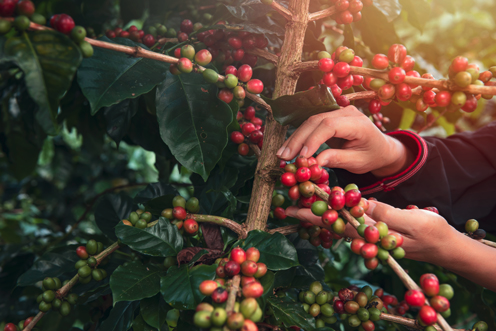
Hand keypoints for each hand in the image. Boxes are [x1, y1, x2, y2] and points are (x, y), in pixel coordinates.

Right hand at [276, 106, 411, 176]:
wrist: (381, 147)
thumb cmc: (372, 156)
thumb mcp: (358, 162)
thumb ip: (337, 160)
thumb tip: (314, 162)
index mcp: (358, 123)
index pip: (329, 125)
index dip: (313, 140)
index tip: (302, 157)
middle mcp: (346, 112)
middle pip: (316, 121)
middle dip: (298, 139)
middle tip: (284, 157)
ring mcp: (337, 112)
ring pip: (310, 122)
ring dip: (295, 139)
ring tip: (282, 155)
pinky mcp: (330, 117)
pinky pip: (311, 125)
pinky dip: (299, 138)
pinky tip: (289, 149)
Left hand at [288, 202, 495, 290]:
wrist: (445, 246)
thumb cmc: (431, 234)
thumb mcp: (411, 222)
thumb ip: (385, 215)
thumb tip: (361, 206)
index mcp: (371, 233)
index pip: (337, 222)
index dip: (315, 214)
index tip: (295, 207)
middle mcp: (366, 235)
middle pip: (333, 222)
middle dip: (311, 212)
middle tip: (288, 204)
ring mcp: (370, 233)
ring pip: (340, 221)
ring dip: (322, 210)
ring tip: (302, 199)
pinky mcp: (375, 229)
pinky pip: (352, 220)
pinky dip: (338, 210)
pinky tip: (330, 203)